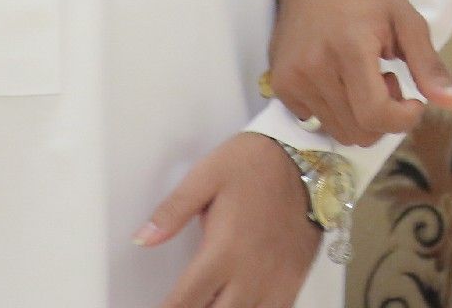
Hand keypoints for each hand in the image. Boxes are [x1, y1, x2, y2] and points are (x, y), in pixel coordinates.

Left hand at [140, 131, 321, 306]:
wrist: (308, 158)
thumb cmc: (257, 163)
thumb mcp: (208, 174)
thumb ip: (173, 210)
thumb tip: (143, 238)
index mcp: (223, 250)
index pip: (185, 301)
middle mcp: (250, 273)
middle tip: (184, 304)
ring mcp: (275, 281)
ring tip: (210, 303)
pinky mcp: (293, 280)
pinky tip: (240, 305)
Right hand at [266, 0, 451, 143]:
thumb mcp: (406, 18)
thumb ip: (429, 66)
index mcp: (349, 48)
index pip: (375, 115)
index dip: (404, 119)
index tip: (414, 99)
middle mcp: (314, 68)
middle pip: (358, 132)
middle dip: (385, 117)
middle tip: (388, 79)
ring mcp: (291, 78)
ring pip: (337, 131)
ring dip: (361, 115)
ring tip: (365, 76)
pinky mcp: (280, 83)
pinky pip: (315, 121)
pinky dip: (337, 111)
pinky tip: (342, 78)